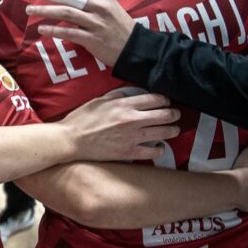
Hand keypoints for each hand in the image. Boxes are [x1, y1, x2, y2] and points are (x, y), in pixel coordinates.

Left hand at [24, 0, 135, 65]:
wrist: (136, 49)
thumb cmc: (119, 27)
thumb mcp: (108, 7)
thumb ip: (89, 0)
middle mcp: (99, 6)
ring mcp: (96, 23)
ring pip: (66, 12)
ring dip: (45, 10)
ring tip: (29, 10)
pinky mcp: (93, 40)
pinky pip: (69, 32)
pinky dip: (54, 30)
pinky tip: (41, 29)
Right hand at [61, 91, 180, 161]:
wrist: (71, 140)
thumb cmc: (82, 119)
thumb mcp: (98, 101)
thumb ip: (117, 96)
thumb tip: (130, 95)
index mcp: (125, 104)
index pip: (155, 99)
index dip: (165, 100)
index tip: (166, 102)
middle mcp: (132, 119)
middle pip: (164, 115)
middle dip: (174, 114)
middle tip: (176, 115)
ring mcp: (132, 137)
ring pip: (164, 132)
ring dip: (172, 130)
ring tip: (174, 130)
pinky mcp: (129, 152)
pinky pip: (153, 151)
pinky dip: (159, 149)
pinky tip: (159, 147)